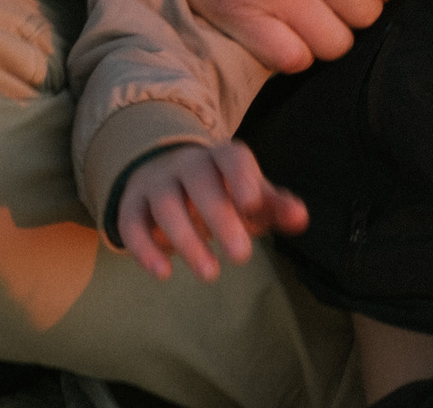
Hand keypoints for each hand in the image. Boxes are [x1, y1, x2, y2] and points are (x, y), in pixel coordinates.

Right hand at [113, 141, 308, 282]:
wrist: (167, 174)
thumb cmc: (222, 191)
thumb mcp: (250, 196)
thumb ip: (275, 206)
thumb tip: (300, 218)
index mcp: (221, 158)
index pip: (232, 158)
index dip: (242, 178)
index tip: (253, 206)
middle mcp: (186, 164)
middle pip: (200, 182)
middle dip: (220, 217)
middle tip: (243, 256)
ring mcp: (156, 182)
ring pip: (166, 205)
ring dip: (186, 240)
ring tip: (211, 274)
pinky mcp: (131, 205)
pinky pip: (131, 222)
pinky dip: (144, 248)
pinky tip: (163, 274)